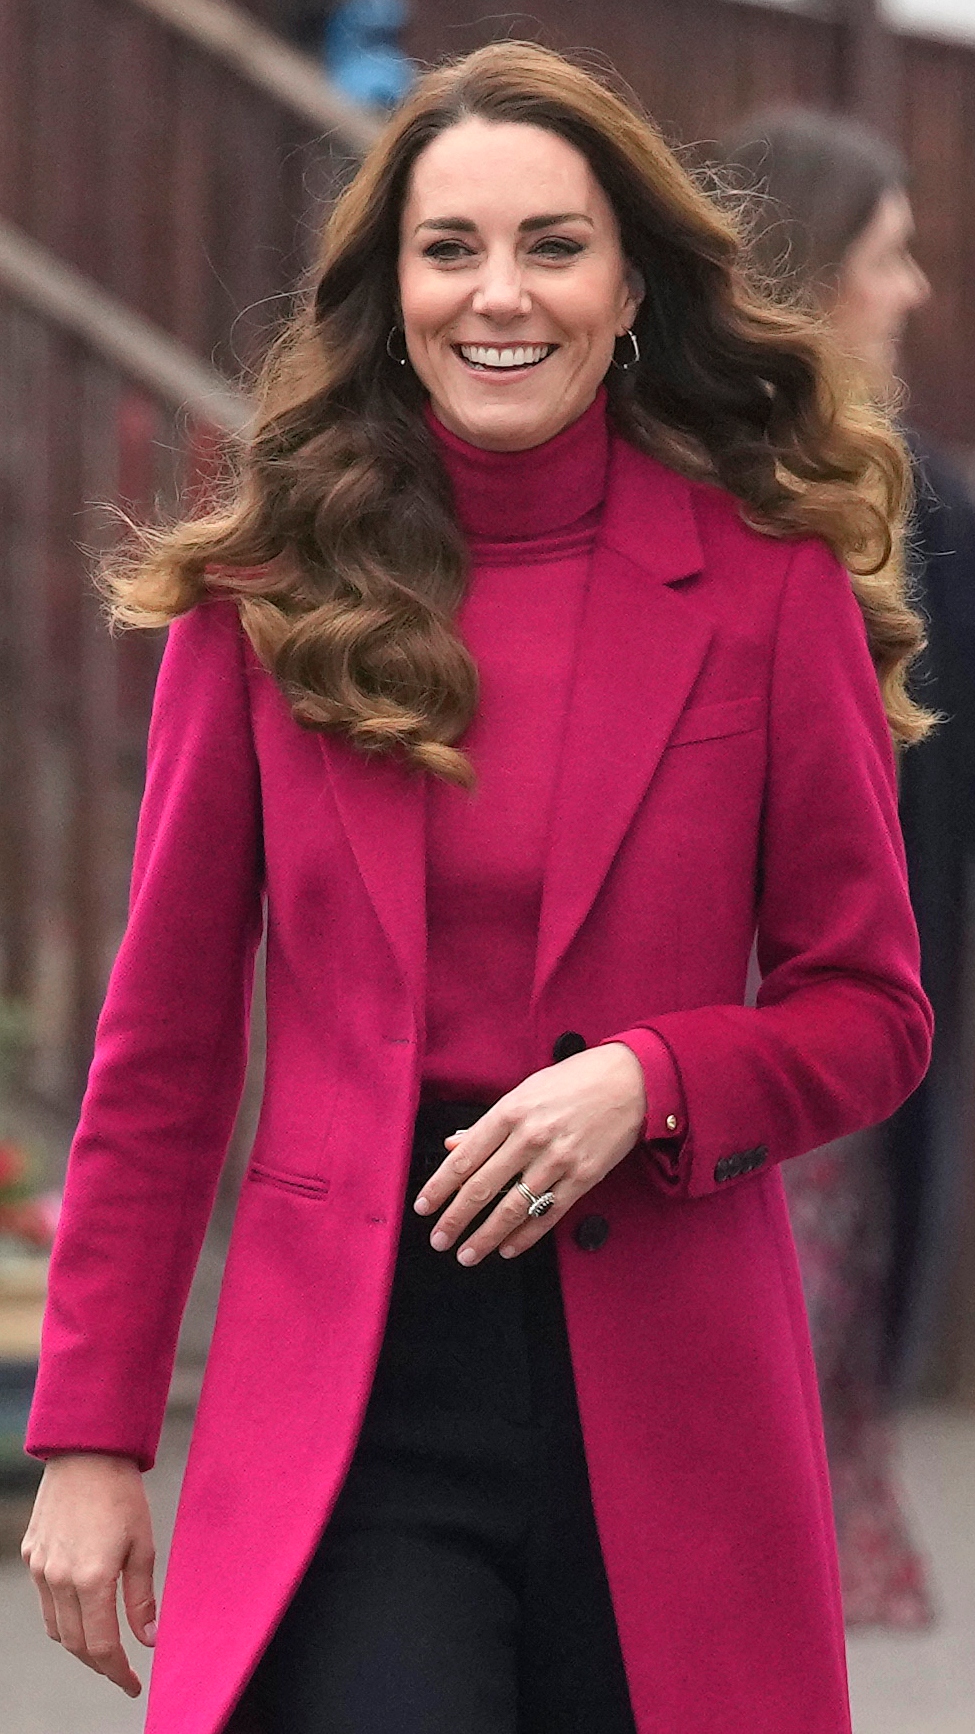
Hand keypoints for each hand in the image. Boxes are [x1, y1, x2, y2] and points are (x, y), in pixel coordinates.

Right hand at [21, 1452, 156, 1697]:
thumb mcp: (142, 1544)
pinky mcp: (31, 1554)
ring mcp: (40, 1568)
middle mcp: (59, 1579)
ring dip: (79, 1643)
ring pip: (56, 1628)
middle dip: (100, 1664)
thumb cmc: (122, 1495)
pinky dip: (62, 1616)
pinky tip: (82, 1610)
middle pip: (76, 1644)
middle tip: (121, 1671)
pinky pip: (45, 1601)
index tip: (133, 1684)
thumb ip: (142, 1597)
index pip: (102, 1646)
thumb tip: (149, 1640)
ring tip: (104, 1645)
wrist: (85, 1452)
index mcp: (91, 1578)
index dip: (118, 1672)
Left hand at [414, 1043, 646, 1263]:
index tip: (424, 1206)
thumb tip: (453, 1145)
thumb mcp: (526, 1091)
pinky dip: (526, 1235)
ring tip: (467, 1254)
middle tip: (438, 1239)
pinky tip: (509, 1248)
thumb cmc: (575, 1081)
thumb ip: (489, 1123)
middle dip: (455, 1218)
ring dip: (486, 1236)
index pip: (464, 1157)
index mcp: (511, 1111)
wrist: (630, 1080)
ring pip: (513, 1207)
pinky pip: (549, 1213)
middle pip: (483, 1186)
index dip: (440, 1186)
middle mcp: (531, 1137)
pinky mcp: (583, 1176)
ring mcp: (558, 1159)